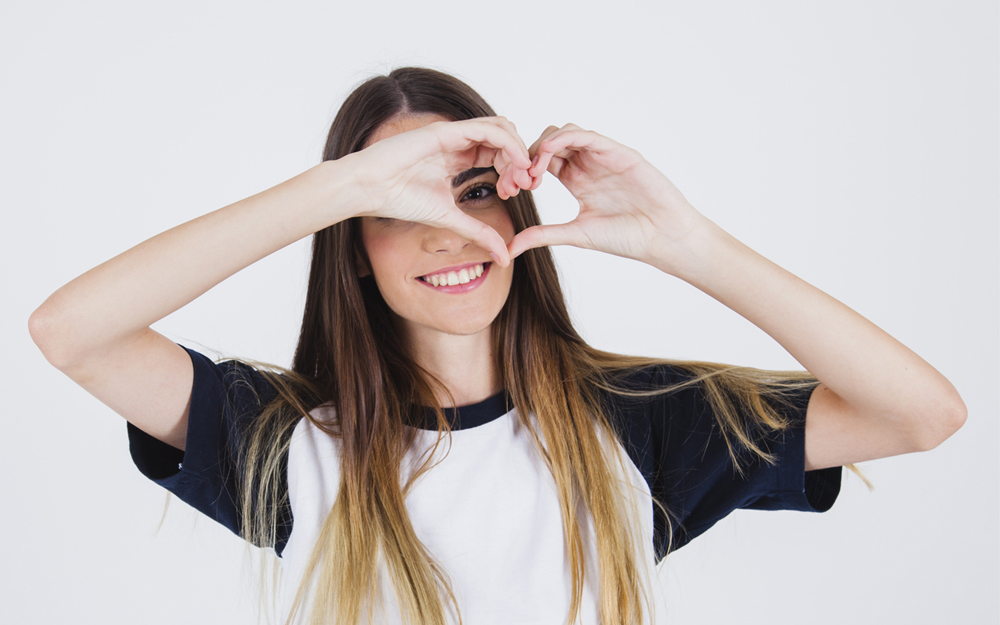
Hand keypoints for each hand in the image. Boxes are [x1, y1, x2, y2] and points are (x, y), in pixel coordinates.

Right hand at [345, 117, 535, 265]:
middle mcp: (458, 142)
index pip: (497, 153)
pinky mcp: (446, 131)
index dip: (513, 170)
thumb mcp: (451, 220)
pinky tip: (515, 163)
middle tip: (525, 184)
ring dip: (517, 149)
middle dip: (520, 160)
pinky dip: (508, 143)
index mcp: (458, 157)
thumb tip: (504, 258)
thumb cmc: (399, 200)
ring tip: (522, 174)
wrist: (368, 189)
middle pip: (503, 139)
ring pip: (500, 127)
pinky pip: (487, 129)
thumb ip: (479, 233)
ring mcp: (453, 134)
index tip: (516, 193)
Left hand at [508, 124, 706, 272]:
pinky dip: (566, 138)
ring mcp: (603, 156)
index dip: (524, 169)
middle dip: (529, 155)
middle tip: (521, 178)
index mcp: (577, 180)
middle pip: (550, 142)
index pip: (543, 160)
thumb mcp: (575, 234)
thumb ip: (542, 235)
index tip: (513, 189)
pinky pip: (588, 135)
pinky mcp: (619, 152)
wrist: (663, 238)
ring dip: (543, 145)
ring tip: (533, 168)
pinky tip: (550, 151)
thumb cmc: (627, 237)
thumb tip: (510, 247)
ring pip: (565, 133)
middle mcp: (588, 164)